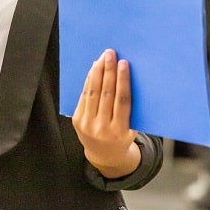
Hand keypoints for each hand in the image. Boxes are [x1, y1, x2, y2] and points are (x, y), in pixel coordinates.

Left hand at [71, 49, 139, 177]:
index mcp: (120, 131)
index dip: (123, 80)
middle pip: (106, 94)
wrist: (104, 156)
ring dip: (97, 73)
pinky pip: (84, 97)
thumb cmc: (123, 137)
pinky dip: (89, 81)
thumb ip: (130, 108)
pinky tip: (94, 70)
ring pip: (93, 93)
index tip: (124, 64)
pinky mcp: (77, 120)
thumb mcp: (132, 128)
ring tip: (101, 59)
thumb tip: (127, 76)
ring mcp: (88, 125)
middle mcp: (102, 128)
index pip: (122, 100)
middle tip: (110, 54)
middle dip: (108, 71)